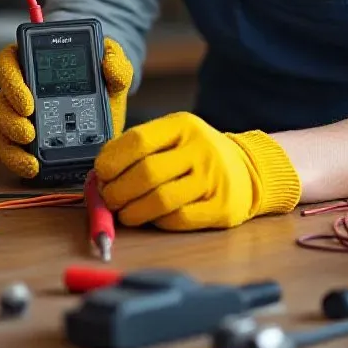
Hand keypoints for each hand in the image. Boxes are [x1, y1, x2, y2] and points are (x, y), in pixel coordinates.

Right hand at [0, 37, 134, 178]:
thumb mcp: (114, 70)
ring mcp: (19, 115)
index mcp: (36, 62)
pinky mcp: (22, 140)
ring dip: (11, 136)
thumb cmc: (104, 84)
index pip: (9, 61)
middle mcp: (21, 88)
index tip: (28, 98)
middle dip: (10, 114)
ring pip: (1, 124)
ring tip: (31, 144)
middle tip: (29, 128)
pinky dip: (17, 159)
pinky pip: (9, 150)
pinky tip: (32, 166)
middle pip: (2, 96)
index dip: (10, 77)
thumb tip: (108, 63)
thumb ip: (116, 62)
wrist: (109, 115)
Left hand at [94, 111, 301, 230]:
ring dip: (133, 211)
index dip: (111, 159)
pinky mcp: (221, 208)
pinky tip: (151, 218)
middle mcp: (200, 148)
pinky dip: (157, 221)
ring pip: (160, 199)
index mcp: (183, 125)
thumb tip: (100, 173)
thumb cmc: (198, 155)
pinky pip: (178, 219)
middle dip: (118, 190)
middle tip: (108, 198)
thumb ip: (141, 150)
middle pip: (146, 173)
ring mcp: (213, 178)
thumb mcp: (175, 138)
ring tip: (124, 212)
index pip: (138, 139)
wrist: (248, 170)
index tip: (100, 173)